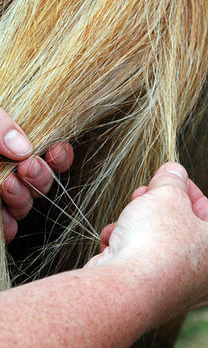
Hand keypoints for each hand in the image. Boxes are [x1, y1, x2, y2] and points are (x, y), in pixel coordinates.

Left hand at [0, 108, 73, 242]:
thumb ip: (0, 124)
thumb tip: (25, 149)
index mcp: (12, 145)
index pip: (49, 153)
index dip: (58, 156)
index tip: (55, 152)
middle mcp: (9, 170)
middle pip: (40, 180)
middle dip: (39, 178)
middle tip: (25, 169)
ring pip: (25, 204)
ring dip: (23, 200)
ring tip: (6, 188)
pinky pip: (7, 226)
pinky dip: (8, 226)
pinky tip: (4, 222)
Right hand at [87, 162, 207, 320]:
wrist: (124, 290)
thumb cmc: (156, 240)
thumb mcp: (168, 193)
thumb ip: (172, 179)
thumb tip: (174, 171)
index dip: (189, 190)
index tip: (169, 178)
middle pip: (183, 227)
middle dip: (158, 204)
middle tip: (143, 192)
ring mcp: (179, 290)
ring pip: (160, 244)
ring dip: (138, 223)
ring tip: (126, 212)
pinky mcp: (151, 297)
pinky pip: (142, 264)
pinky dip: (127, 247)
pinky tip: (112, 237)